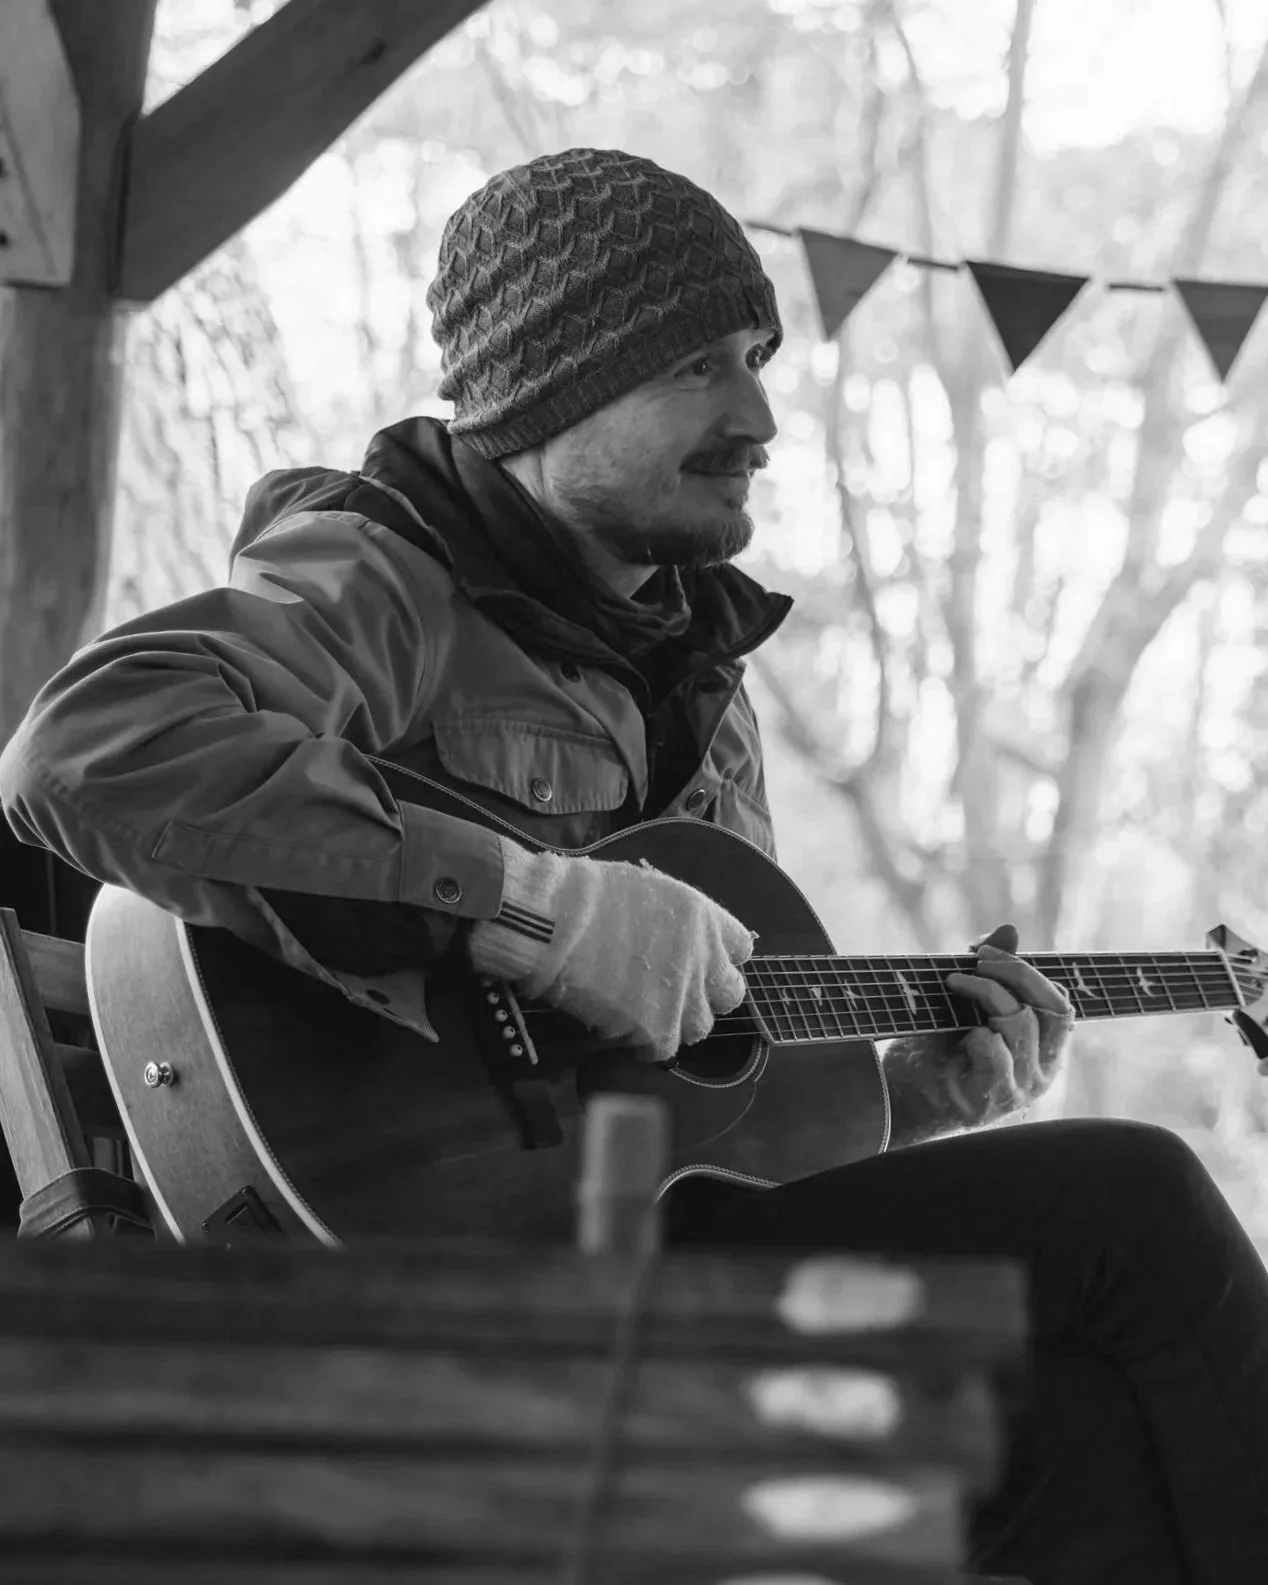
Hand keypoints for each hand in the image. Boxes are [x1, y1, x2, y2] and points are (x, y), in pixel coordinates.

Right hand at [468, 842, 754, 1063]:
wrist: (555, 920)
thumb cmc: (587, 895)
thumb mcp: (648, 890)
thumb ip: (675, 920)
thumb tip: (672, 939)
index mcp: (704, 918)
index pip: (740, 949)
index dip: (716, 958)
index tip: (693, 963)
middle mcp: (705, 958)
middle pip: (729, 994)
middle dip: (703, 995)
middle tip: (671, 994)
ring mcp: (683, 995)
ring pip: (699, 1027)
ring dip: (674, 1022)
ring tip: (640, 1012)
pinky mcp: (657, 1028)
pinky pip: (664, 1050)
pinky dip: (644, 1044)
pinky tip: (620, 1027)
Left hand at [935, 922, 1073, 1126]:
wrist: (899, 1095)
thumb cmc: (935, 1049)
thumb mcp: (964, 1003)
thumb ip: (990, 971)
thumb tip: (1009, 929)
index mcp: (1042, 1048)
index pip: (1060, 1003)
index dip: (1028, 971)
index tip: (985, 951)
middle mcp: (1041, 1070)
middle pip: (1053, 1010)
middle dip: (1017, 973)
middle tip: (979, 958)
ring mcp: (1020, 1089)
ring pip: (1022, 1026)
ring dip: (987, 993)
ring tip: (953, 983)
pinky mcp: (992, 1101)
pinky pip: (998, 1057)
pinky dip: (980, 1036)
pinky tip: (962, 1033)